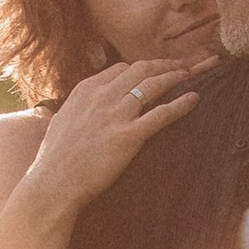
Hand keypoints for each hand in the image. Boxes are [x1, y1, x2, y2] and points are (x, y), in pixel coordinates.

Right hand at [26, 52, 204, 221]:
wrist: (54, 183)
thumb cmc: (54, 158)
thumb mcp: (61, 120)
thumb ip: (78, 108)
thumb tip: (83, 107)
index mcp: (86, 89)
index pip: (121, 68)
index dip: (142, 68)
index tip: (154, 71)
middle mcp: (102, 95)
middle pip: (141, 69)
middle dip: (163, 65)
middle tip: (180, 67)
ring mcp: (117, 114)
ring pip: (154, 84)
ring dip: (175, 77)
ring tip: (190, 76)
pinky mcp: (129, 136)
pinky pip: (161, 114)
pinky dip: (181, 104)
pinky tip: (195, 99)